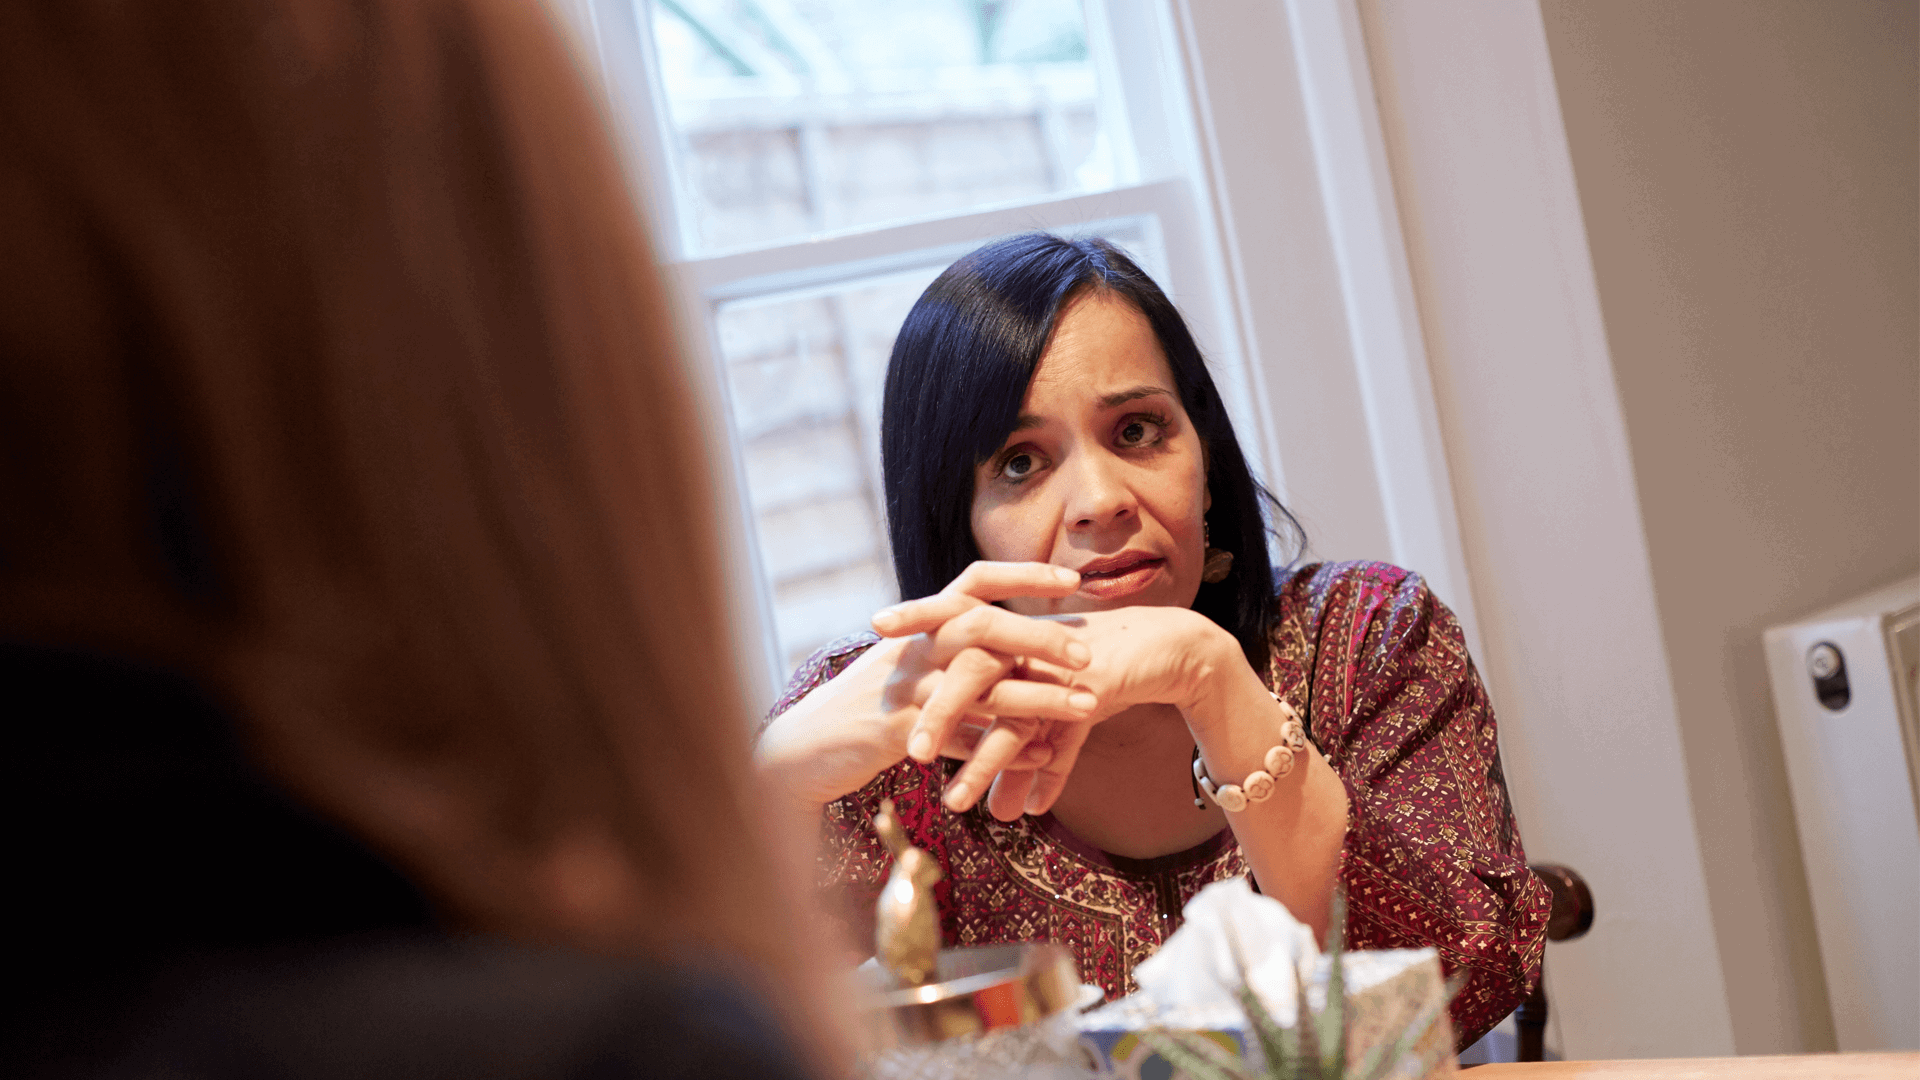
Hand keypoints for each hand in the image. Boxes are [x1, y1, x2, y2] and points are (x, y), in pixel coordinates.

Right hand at [756, 562, 1096, 808]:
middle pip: (982, 625)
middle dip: (1040, 637)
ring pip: (981, 686)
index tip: (1073, 578)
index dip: (1024, 575)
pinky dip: (1008, 748)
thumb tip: (1005, 643)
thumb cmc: (863, 708)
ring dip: (1039, 697)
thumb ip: (948, 650)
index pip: (975, 580)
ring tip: (1088, 707)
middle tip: (1087, 654)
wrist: (803, 748)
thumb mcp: (905, 667)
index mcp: (919, 626)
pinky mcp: (900, 733)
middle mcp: (914, 648)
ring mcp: (905, 689)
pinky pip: (964, 739)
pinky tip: (1046, 756)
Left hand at [888, 604, 1232, 820]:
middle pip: (965, 666)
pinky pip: (1044, 725)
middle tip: (909, 756)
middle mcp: (1022, 642)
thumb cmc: (1101, 677)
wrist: (1168, 652)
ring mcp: (1050, 659)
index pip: (949, 633)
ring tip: (954, 803)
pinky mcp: (1081, 680)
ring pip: (1000, 698)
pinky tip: (1018, 808)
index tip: (873, 653)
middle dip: (934, 710)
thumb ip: (1023, 767)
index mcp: (1007, 636)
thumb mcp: (1056, 724)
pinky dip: (1028, 768)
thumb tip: (1003, 814)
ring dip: (977, 753)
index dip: (913, 631)